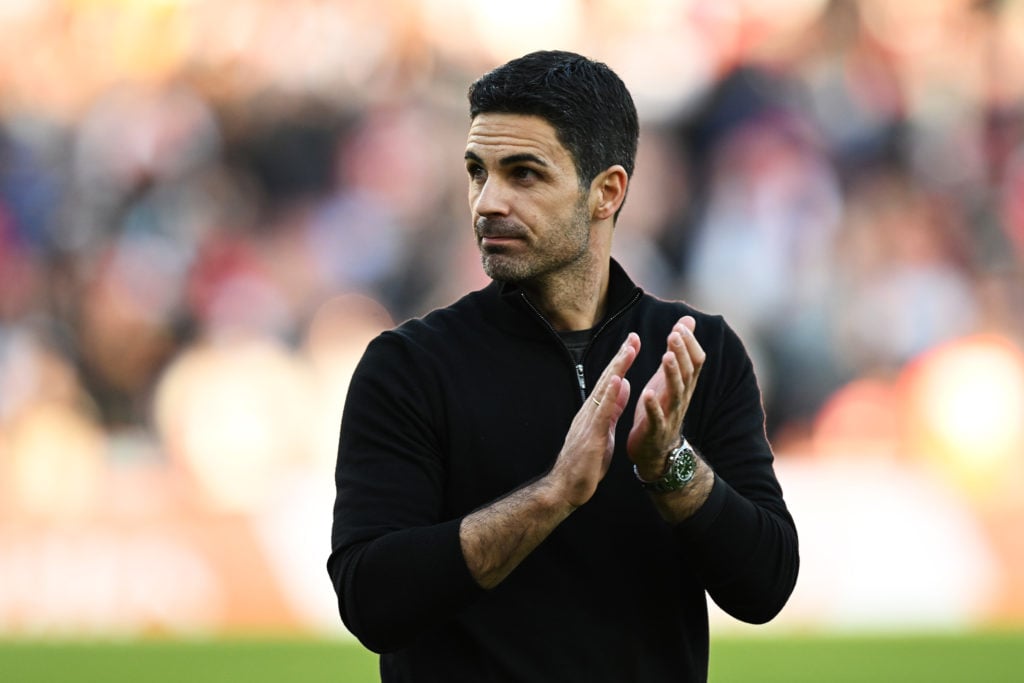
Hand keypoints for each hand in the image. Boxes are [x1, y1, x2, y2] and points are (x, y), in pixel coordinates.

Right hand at [547, 333, 638, 506]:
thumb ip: (612, 407)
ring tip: (629, 349)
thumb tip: (623, 385)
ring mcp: (588, 421)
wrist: (566, 487)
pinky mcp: (591, 435)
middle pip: (607, 378)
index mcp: (595, 410)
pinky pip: (602, 411)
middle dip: (621, 357)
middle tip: (634, 336)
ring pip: (604, 389)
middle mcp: (590, 410)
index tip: (633, 343)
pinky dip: (609, 393)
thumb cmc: (584, 462)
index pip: (610, 381)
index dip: (622, 362)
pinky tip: (618, 379)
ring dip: (617, 368)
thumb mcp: (604, 430)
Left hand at [627, 316, 704, 479]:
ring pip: (676, 392)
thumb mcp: (670, 376)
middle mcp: (681, 397)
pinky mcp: (656, 430)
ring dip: (672, 374)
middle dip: (682, 352)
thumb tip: (687, 320)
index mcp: (684, 384)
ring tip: (666, 356)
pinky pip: (657, 418)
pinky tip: (648, 393)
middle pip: (688, 372)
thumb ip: (679, 350)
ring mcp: (671, 414)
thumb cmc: (661, 407)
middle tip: (674, 334)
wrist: (656, 450)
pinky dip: (654, 406)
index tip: (680, 325)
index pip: (696, 360)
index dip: (690, 343)